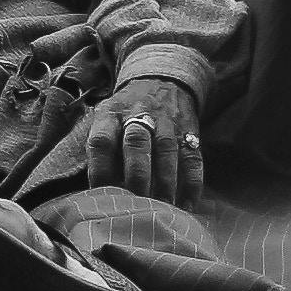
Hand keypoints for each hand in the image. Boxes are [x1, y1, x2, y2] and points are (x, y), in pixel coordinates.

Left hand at [83, 76, 205, 204]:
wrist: (162, 81)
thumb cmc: (126, 114)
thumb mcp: (106, 118)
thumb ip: (102, 149)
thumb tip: (98, 191)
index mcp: (111, 114)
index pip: (102, 141)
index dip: (100, 170)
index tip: (102, 195)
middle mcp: (138, 114)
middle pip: (136, 143)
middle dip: (136, 177)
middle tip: (137, 204)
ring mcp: (167, 122)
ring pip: (166, 152)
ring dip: (164, 183)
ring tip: (162, 209)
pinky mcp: (190, 131)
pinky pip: (192, 158)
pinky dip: (191, 183)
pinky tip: (186, 204)